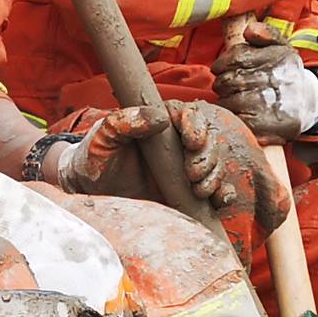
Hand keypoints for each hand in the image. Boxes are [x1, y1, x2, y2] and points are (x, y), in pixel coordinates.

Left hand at [54, 99, 289, 243]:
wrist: (93, 194)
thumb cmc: (96, 159)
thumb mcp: (103, 137)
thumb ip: (124, 121)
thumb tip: (160, 118)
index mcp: (160, 122)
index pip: (188, 115)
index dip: (196, 126)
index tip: (191, 141)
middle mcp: (178, 143)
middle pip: (208, 141)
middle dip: (207, 157)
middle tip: (191, 174)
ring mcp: (186, 168)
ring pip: (215, 166)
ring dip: (214, 177)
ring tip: (198, 190)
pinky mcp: (190, 193)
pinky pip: (217, 191)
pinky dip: (224, 195)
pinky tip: (218, 201)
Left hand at [212, 21, 317, 142]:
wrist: (306, 105)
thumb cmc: (286, 73)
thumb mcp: (282, 47)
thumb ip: (267, 33)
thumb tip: (249, 30)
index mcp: (274, 59)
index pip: (235, 57)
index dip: (223, 63)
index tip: (224, 68)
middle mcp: (270, 81)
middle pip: (227, 80)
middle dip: (223, 83)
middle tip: (233, 86)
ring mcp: (265, 105)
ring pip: (226, 100)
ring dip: (227, 99)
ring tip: (240, 98)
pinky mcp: (260, 126)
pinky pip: (232, 118)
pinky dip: (232, 115)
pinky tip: (243, 111)